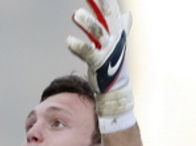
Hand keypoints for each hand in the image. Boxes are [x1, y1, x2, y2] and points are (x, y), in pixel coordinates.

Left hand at [67, 0, 133, 120]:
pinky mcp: (98, 63)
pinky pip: (88, 52)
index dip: (107, 3)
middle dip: (101, 7)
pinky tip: (69, 41)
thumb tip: (127, 15)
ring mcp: (108, 51)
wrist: (115, 88)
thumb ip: (121, 28)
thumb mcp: (118, 43)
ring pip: (98, 33)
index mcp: (117, 33)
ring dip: (88, 23)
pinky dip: (78, 46)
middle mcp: (114, 40)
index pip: (113, 13)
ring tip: (75, 14)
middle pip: (107, 19)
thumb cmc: (113, 63)